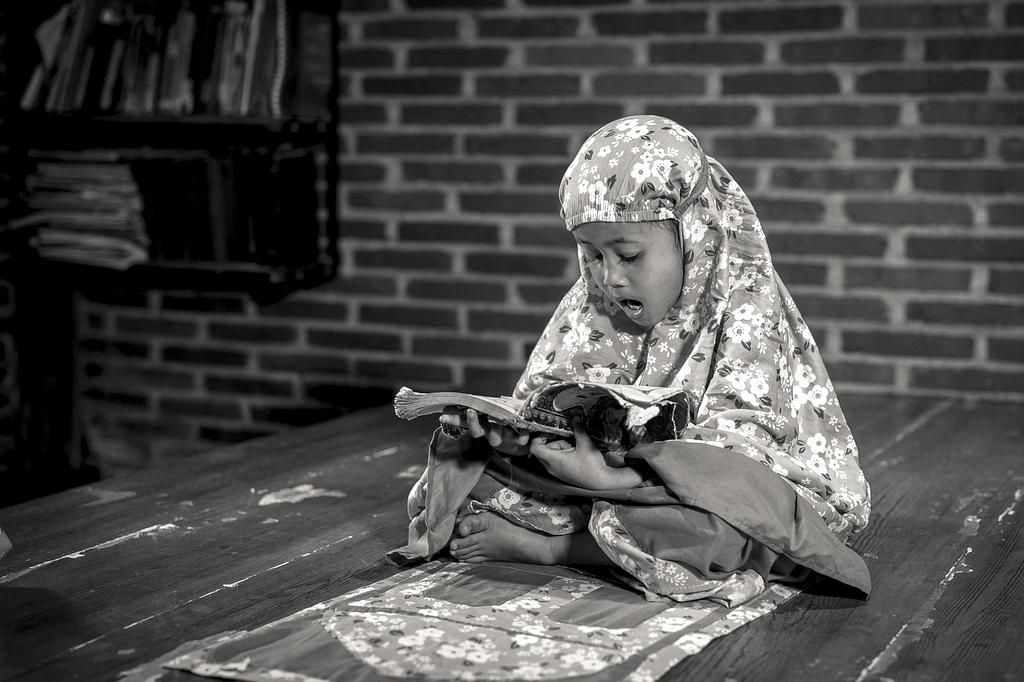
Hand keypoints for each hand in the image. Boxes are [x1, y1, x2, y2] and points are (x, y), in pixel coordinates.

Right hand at [439, 408, 529, 455]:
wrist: (524, 440)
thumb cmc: (504, 423)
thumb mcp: (490, 414)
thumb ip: (477, 409)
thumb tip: (454, 404)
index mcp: (483, 427)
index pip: (465, 424)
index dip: (455, 421)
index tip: (444, 416)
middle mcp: (491, 434)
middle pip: (478, 431)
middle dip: (473, 422)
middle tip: (470, 411)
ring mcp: (505, 438)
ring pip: (495, 437)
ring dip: (495, 428)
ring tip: (497, 418)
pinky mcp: (520, 441)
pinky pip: (521, 438)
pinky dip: (523, 433)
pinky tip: (525, 428)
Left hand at [528, 421, 642, 489]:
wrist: (601, 481)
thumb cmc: (592, 466)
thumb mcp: (586, 444)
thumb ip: (579, 429)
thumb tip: (576, 417)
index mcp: (554, 460)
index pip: (534, 448)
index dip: (539, 437)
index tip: (550, 432)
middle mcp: (551, 468)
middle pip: (543, 450)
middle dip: (553, 441)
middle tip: (567, 438)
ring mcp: (556, 472)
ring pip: (550, 454)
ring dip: (560, 447)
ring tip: (574, 447)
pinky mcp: (561, 473)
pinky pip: (555, 460)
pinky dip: (562, 454)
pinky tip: (574, 452)